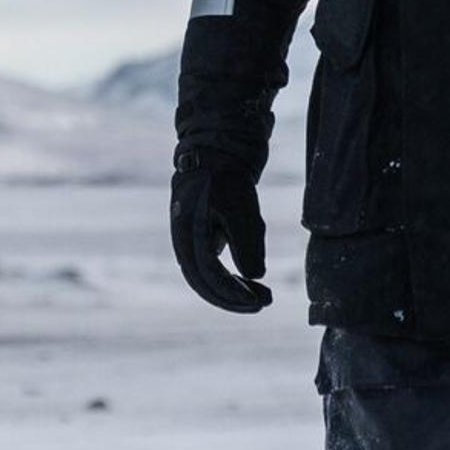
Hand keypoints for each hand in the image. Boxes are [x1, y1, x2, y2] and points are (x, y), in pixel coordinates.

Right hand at [171, 146, 271, 313]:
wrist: (217, 148)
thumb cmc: (227, 178)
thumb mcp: (241, 210)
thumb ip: (247, 245)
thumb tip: (255, 276)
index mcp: (189, 237)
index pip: (209, 279)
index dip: (235, 296)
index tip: (261, 301)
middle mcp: (185, 241)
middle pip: (204, 283)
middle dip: (234, 298)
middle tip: (264, 302)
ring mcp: (191, 237)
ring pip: (207, 276)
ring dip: (231, 289)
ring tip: (260, 294)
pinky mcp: (201, 233)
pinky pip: (211, 264)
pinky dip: (229, 276)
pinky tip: (250, 277)